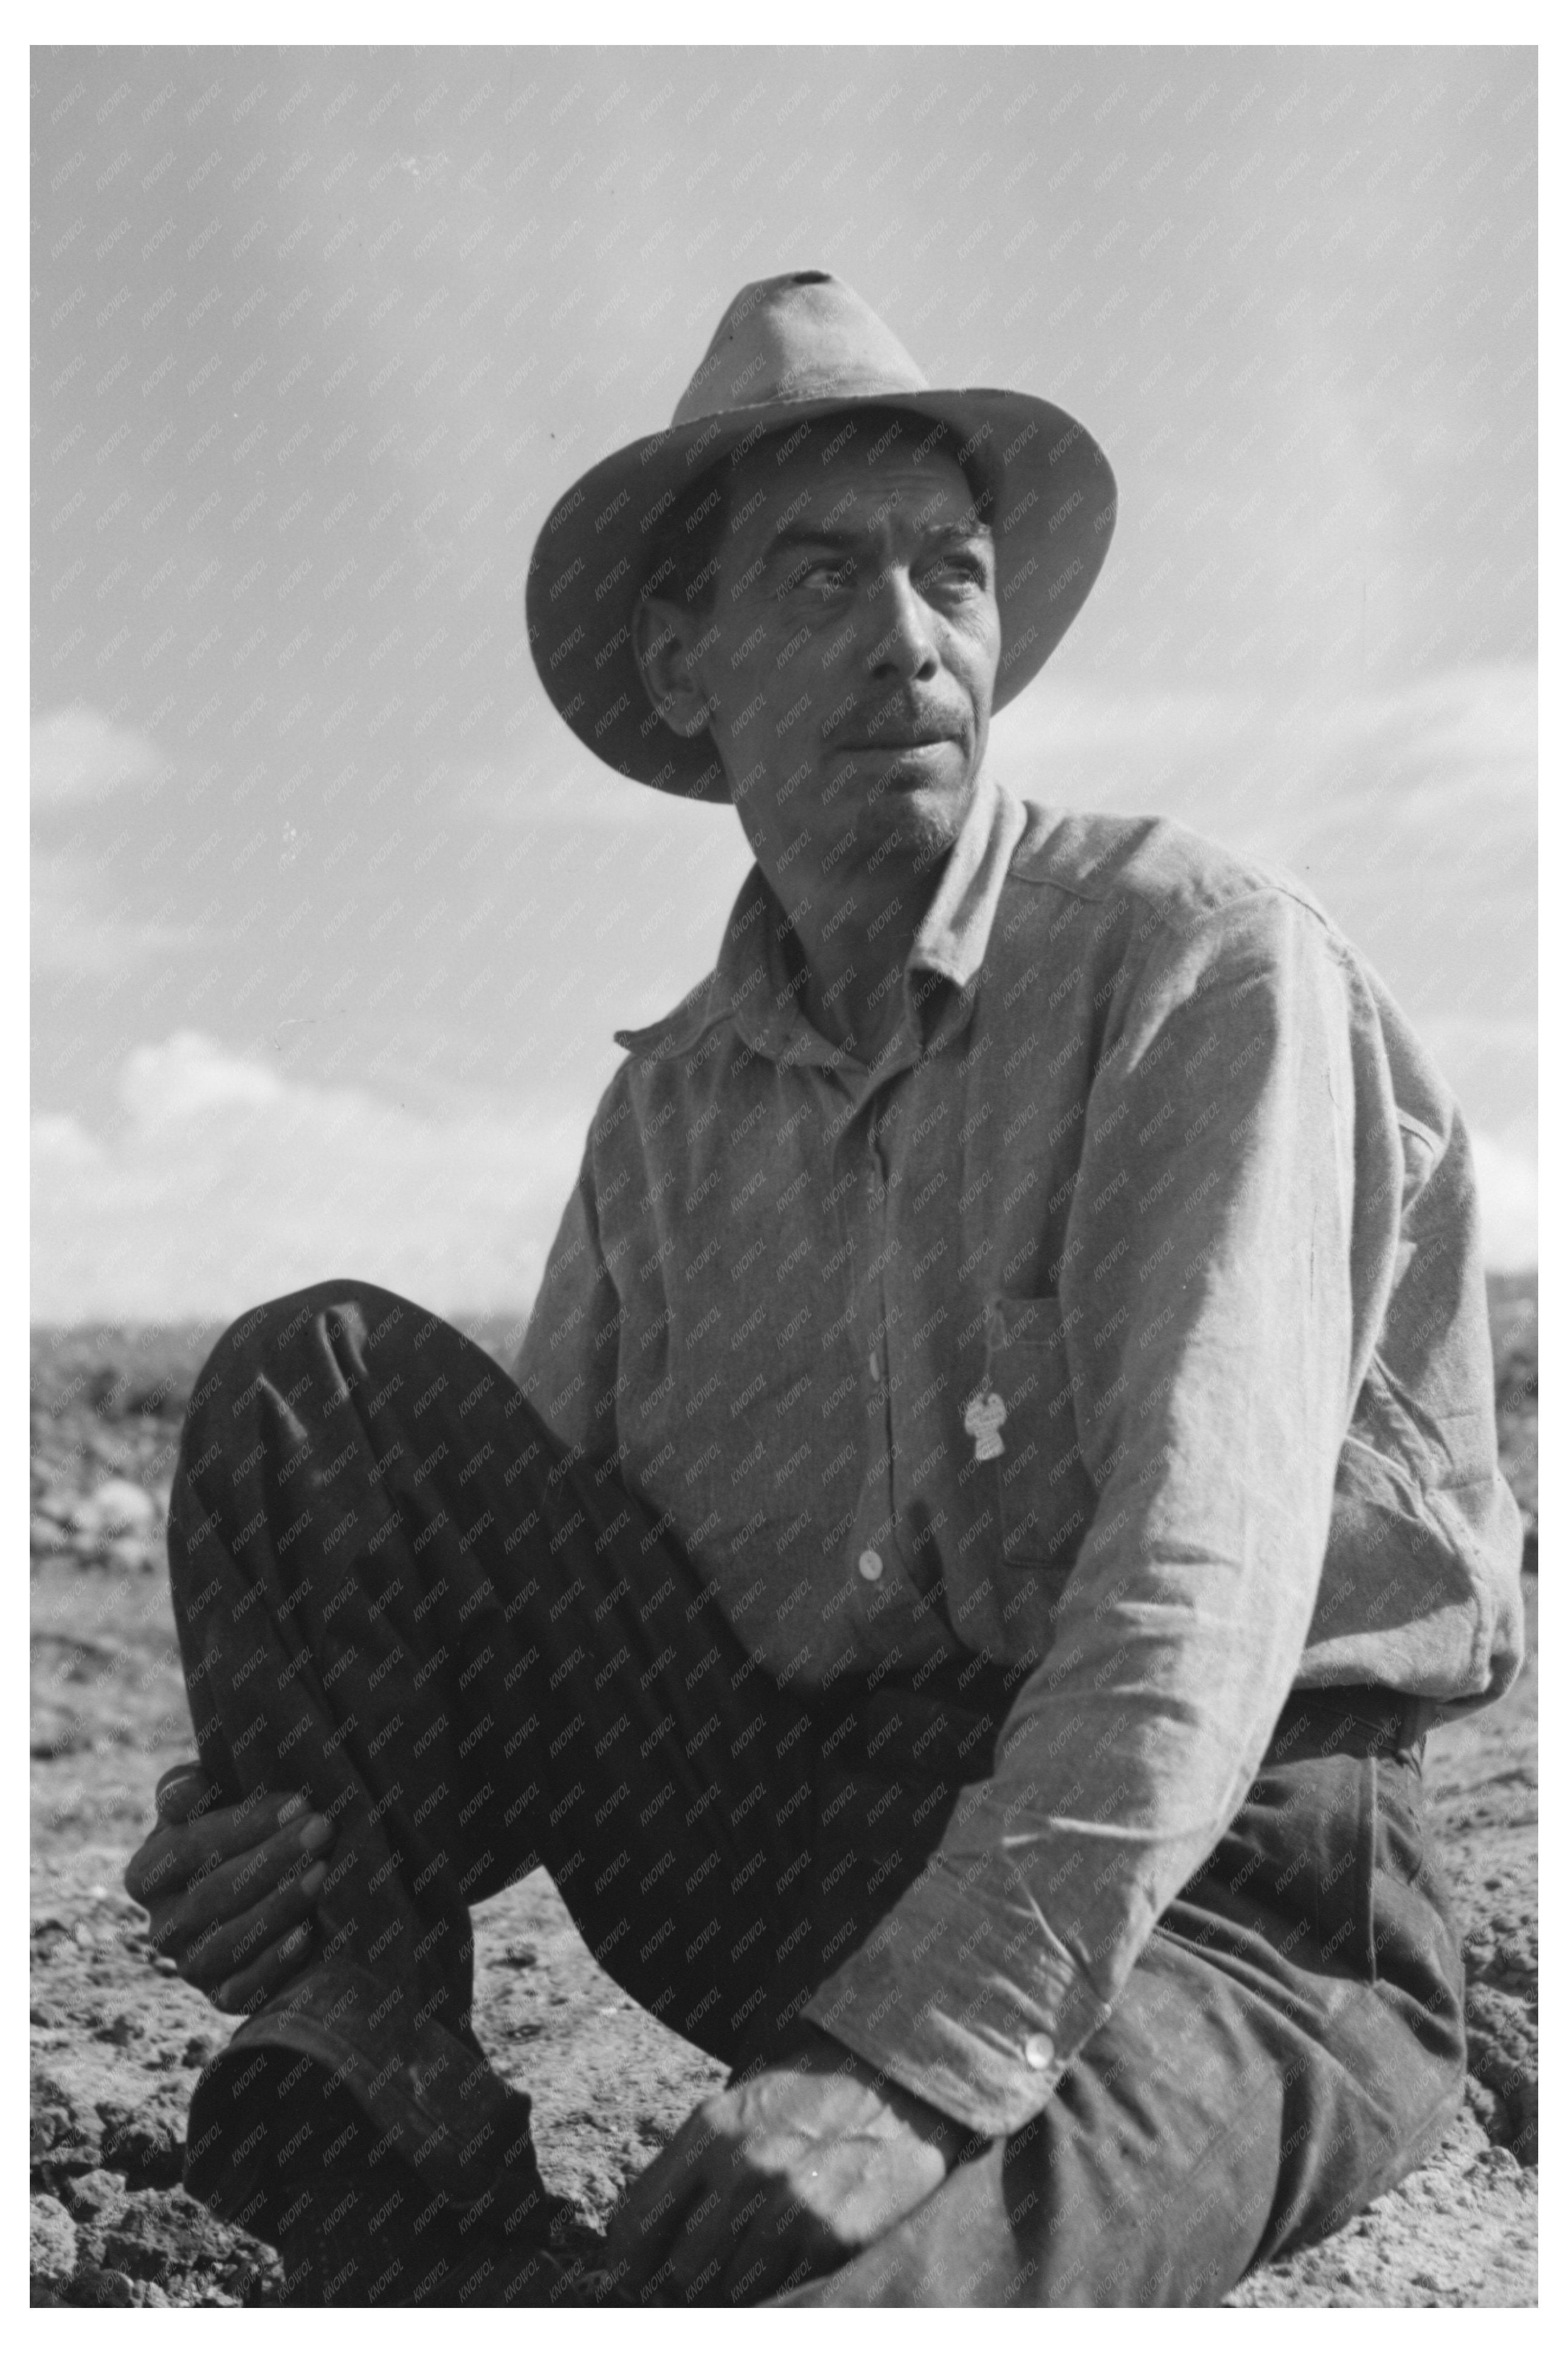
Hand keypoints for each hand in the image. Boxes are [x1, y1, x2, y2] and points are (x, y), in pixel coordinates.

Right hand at [123, 1761, 334, 2013]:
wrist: (263, 1881)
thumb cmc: (236, 1827)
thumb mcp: (209, 1798)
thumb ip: (186, 1788)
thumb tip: (183, 1793)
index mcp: (146, 1875)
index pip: (186, 1849)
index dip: (243, 1825)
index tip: (299, 1803)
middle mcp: (161, 1926)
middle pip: (212, 1895)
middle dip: (273, 1860)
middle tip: (324, 1829)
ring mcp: (189, 1967)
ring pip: (227, 1943)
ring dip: (278, 1906)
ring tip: (323, 1871)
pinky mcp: (222, 1998)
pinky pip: (241, 1989)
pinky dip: (273, 1964)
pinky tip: (307, 1933)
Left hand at [604, 2022, 960, 2304]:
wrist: (900, 2081)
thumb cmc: (808, 2101)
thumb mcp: (740, 2110)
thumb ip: (689, 2172)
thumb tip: (630, 2252)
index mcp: (711, 2130)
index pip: (638, 2226)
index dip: (629, 2265)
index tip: (633, 2279)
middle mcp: (745, 2167)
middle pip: (681, 2270)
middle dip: (686, 2283)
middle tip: (702, 2280)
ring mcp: (791, 2206)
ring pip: (731, 2290)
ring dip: (736, 2291)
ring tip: (758, 2265)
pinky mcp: (836, 2239)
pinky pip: (787, 2297)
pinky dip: (784, 2294)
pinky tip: (795, 2267)